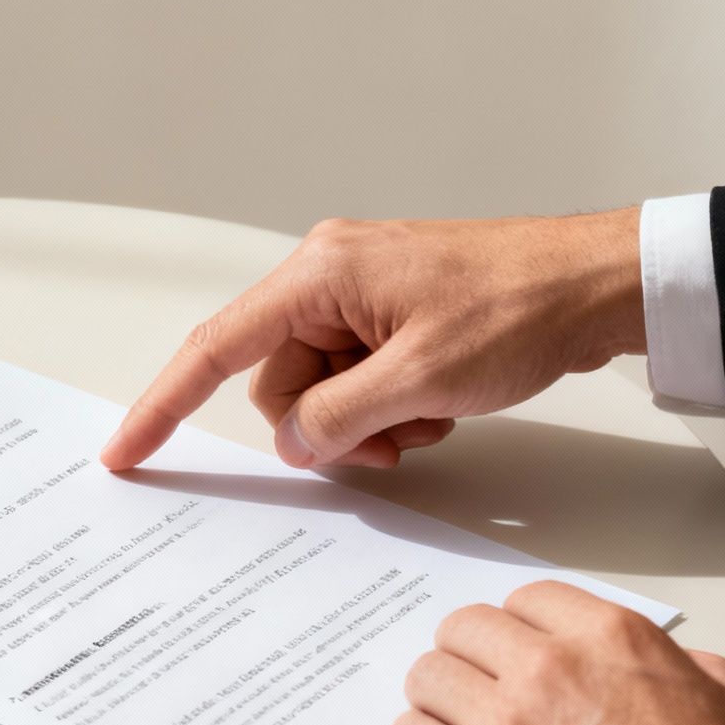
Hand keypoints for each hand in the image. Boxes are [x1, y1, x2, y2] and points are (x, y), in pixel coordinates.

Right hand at [100, 210, 646, 469]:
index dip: (164, 403)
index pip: (216, 347)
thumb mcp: (421, 380)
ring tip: (430, 416)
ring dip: (366, 423)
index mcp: (319, 274)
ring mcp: (360, 295)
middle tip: (393, 437)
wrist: (598, 283)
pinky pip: (358, 380)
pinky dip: (390, 408)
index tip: (126, 450)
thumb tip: (294, 442)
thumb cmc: (521, 308)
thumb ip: (339, 418)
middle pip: (276, 382)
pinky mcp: (391, 316)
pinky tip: (439, 403)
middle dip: (325, 426)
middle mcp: (328, 276)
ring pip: (320, 391)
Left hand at [393, 581, 724, 724]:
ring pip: (428, 678)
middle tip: (478, 685)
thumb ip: (700, 674)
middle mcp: (548, 667)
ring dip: (437, 698)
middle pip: (465, 629)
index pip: (528, 599)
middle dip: (470, 655)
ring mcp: (505, 724)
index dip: (520, 626)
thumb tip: (685, 670)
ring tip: (452, 723)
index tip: (517, 648)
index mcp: (611, 639)